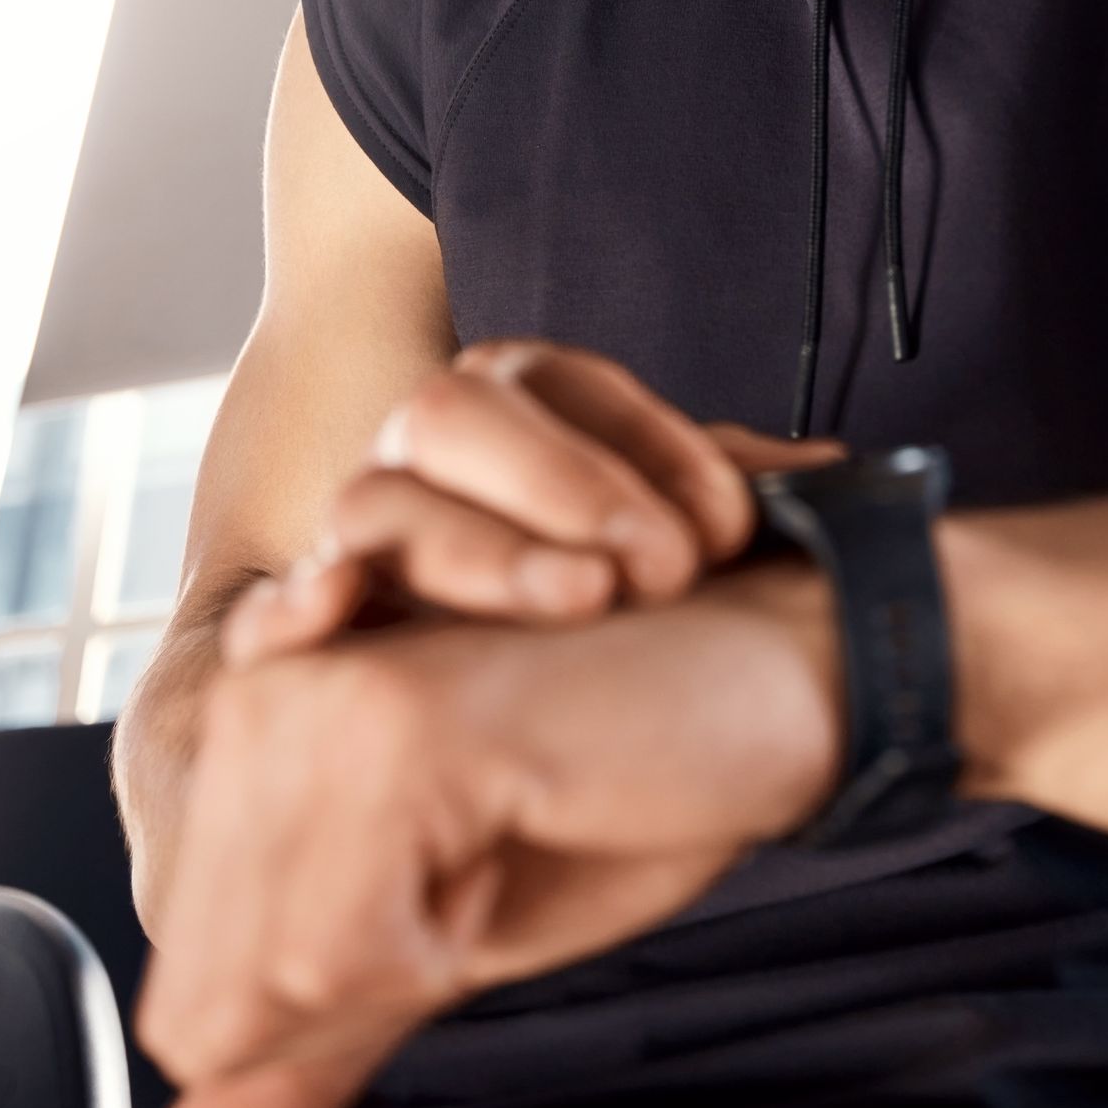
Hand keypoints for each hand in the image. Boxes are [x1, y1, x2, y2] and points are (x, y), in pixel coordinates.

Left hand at [138, 565, 840, 1107]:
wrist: (772, 688)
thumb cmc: (626, 788)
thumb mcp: (449, 944)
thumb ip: (313, 1049)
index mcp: (247, 743)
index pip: (196, 1001)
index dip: (350, 996)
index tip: (453, 879)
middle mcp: (251, 702)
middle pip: (219, 1000)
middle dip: (376, 978)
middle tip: (487, 849)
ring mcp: (312, 700)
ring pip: (278, 978)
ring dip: (420, 951)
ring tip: (509, 819)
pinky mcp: (393, 719)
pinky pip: (345, 945)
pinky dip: (450, 935)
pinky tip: (527, 809)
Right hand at [224, 341, 840, 666]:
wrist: (565, 722)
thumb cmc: (636, 612)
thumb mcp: (685, 542)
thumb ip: (731, 492)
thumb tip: (837, 468)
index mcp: (520, 403)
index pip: (565, 386)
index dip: (651, 445)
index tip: (731, 526)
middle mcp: (427, 455)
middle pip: (452, 416)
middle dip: (564, 486)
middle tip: (663, 566)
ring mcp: (363, 540)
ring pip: (379, 502)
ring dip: (481, 548)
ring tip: (582, 601)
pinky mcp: (316, 639)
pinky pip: (270, 613)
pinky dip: (288, 611)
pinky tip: (325, 611)